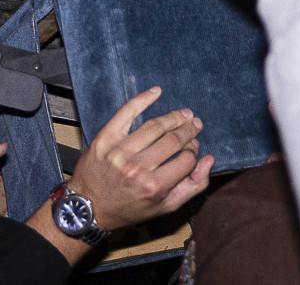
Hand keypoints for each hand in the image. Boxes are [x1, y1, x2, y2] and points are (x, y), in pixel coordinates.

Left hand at [68, 86, 215, 231]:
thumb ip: (192, 186)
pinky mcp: (105, 138)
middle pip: (173, 140)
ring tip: (183, 114)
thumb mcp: (165, 208)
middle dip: (188, 130)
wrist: (89, 208)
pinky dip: (142, 99)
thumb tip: (209, 159)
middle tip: (195, 123)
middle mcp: (138, 168)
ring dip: (173, 117)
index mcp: (155, 187)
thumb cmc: (130, 208)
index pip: (187, 159)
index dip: (194, 150)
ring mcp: (120, 151)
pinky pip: (127, 112)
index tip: (193, 146)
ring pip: (154, 126)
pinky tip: (156, 91)